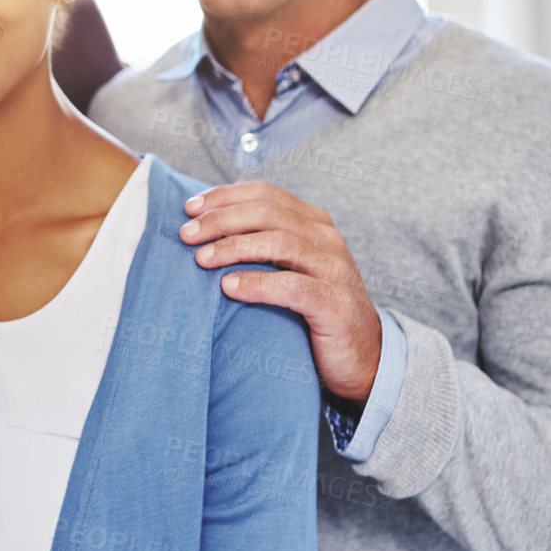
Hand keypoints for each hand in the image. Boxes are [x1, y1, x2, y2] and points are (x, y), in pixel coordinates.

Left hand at [181, 180, 381, 404]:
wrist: (363, 357)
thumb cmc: (312, 309)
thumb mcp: (288, 267)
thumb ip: (259, 243)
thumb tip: (204, 227)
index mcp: (314, 223)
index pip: (265, 194)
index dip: (224, 197)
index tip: (189, 208)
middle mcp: (327, 239)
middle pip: (267, 213)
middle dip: (221, 220)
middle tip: (186, 234)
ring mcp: (334, 270)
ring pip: (280, 243)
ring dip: (233, 247)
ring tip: (201, 258)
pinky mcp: (335, 305)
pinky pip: (292, 287)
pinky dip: (256, 284)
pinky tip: (228, 287)